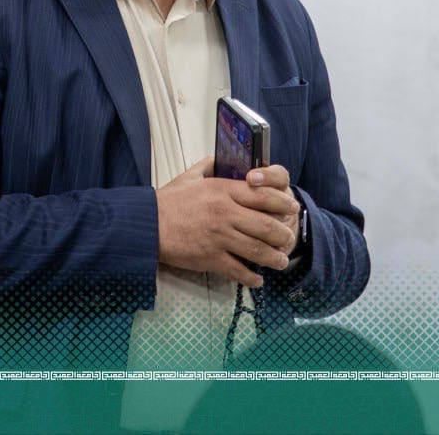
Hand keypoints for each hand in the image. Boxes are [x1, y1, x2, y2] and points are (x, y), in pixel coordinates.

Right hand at [156, 156, 298, 287]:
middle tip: (288, 238)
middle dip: (283, 234)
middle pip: (267, 225)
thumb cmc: (168, 201)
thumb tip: (222, 158)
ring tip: (280, 261)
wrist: (146, 225)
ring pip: (257, 250)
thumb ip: (209, 165)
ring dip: (273, 258)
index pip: (263, 195)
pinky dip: (251, 277)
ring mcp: (219, 237)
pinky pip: (238, 270)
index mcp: (222, 190)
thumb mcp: (190, 176)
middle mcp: (225, 213)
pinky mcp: (210, 258)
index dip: (283, 202)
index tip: (291, 208)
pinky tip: (257, 279)